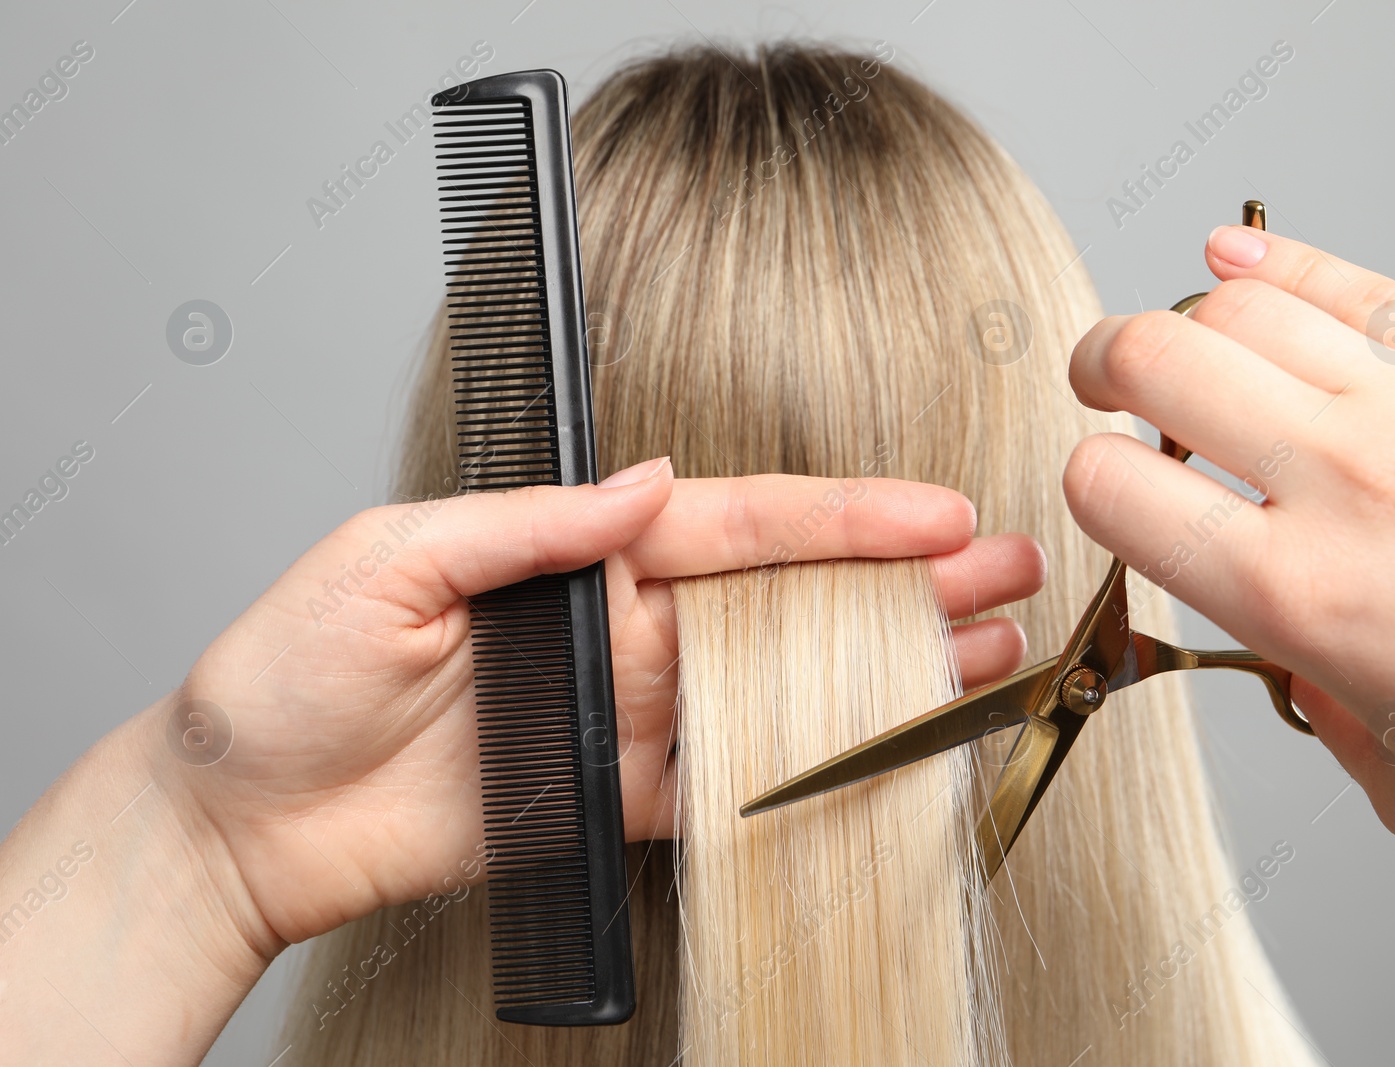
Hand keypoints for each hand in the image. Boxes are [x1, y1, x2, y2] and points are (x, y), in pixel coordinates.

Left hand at [169, 458, 1045, 950]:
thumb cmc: (284, 675)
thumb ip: (527, 524)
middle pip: (788, 602)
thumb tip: (646, 484)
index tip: (931, 513)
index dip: (841, 518)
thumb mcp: (388, 558)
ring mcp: (624, 717)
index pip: (735, 525)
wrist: (241, 817)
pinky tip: (881, 749)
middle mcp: (618, 629)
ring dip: (883, 671)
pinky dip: (806, 773)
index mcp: (577, 556)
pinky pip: (726, 786)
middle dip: (902, 584)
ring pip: (781, 689)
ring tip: (982, 653)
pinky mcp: (609, 802)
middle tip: (1004, 572)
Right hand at [1064, 224, 1394, 873]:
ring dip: (1181, 318)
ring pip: (1244, 306)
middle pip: (1158, 361)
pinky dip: (1278, 262)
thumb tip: (1299, 647)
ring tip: (1176, 338)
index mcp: (1299, 598)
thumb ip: (1314, 701)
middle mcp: (1345, 485)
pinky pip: (1358, 284)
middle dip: (1103, 366)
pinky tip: (1239, 261)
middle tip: (1102, 382)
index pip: (1112, 490)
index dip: (1084, 484)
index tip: (1103, 493)